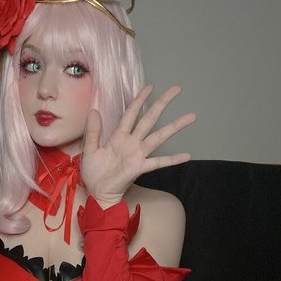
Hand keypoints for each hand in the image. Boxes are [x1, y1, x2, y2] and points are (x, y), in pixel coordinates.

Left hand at [81, 85, 194, 207]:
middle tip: (176, 89)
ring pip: (158, 136)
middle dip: (162, 104)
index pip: (131, 113)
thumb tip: (94, 110)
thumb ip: (93, 131)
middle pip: (149, 118)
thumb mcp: (90, 149)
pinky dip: (173, 159)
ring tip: (191, 116)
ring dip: (174, 126)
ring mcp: (138, 154)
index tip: (149, 87)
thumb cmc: (94, 173)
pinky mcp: (140, 167)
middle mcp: (131, 142)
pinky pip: (159, 162)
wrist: (98, 193)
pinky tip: (187, 155)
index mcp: (119, 137)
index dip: (139, 100)